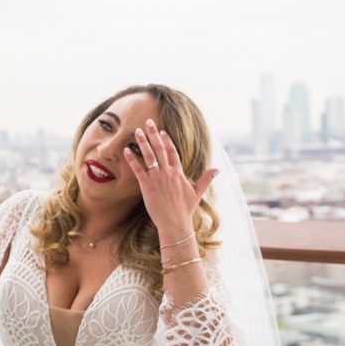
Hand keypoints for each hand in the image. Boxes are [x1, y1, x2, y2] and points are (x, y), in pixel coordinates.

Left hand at [123, 118, 218, 241]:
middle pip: (160, 149)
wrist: (175, 223)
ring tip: (136, 131)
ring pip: (149, 156)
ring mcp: (157, 178)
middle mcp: (168, 172)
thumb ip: (206, 179)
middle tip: (148, 122)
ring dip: (142, 142)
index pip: (172, 152)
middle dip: (154, 134)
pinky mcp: (147, 186)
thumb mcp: (197, 193)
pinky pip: (138, 169)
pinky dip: (132, 159)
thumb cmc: (185, 210)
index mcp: (179, 172)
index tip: (162, 131)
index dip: (167, 140)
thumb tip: (218, 169)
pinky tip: (126, 150)